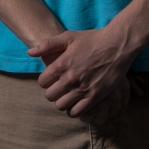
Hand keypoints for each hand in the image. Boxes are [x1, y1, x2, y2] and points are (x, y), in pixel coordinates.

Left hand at [29, 27, 144, 118]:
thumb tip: (30, 52)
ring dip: (63, 102)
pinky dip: (74, 110)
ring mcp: (82, 88)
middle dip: (52, 93)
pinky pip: (77, 112)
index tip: (52, 79)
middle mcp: (69, 78)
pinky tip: (77, 103)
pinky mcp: (95, 96)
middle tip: (59, 89)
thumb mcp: (68, 37)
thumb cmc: (93, 39)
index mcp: (61, 64)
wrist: (118, 44)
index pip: (42, 82)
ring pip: (61, 106)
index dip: (45, 81)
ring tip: (68, 96)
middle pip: (50, 96)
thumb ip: (47, 44)